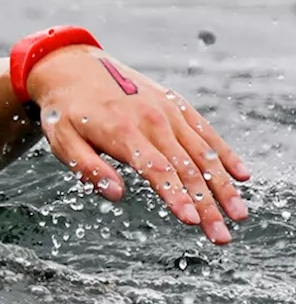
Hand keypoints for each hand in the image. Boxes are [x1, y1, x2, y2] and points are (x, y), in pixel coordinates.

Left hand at [26, 45, 250, 244]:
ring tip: (240, 215)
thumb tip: (117, 194)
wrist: (72, 66)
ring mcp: (168, 110)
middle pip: (186, 168)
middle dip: (207, 204)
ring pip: (203, 152)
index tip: (192, 221)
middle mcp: (152, 119)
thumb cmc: (65, 110)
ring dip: (224, 186)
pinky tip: (241, 175)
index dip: (176, 195)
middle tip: (222, 237)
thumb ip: (88, 168)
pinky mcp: (176, 104)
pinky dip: (224, 153)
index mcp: (123, 131)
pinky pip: (205, 131)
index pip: (156, 169)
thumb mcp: (62, 140)